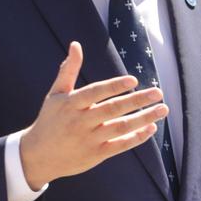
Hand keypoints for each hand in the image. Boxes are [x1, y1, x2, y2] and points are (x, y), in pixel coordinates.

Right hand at [17, 43, 169, 188]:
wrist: (38, 156)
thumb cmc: (50, 119)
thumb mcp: (56, 94)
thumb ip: (68, 70)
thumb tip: (76, 44)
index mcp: (70, 104)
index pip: (95, 93)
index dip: (114, 86)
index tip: (133, 80)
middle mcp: (80, 121)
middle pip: (113, 110)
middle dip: (137, 101)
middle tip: (158, 92)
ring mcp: (89, 139)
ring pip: (121, 128)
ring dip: (144, 118)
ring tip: (162, 109)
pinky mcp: (96, 155)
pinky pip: (120, 145)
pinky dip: (137, 137)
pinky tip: (151, 127)